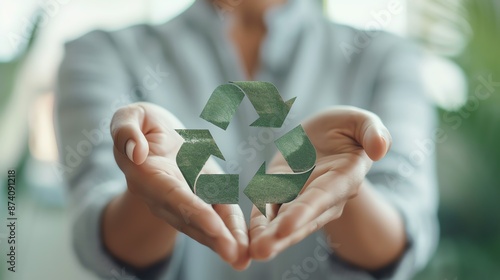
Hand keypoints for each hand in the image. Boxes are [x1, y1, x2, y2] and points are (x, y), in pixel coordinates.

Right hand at [110, 102, 249, 269]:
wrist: (152, 134)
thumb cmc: (141, 123)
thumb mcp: (129, 116)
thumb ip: (126, 131)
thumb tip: (135, 153)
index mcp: (148, 174)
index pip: (172, 195)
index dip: (191, 210)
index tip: (212, 225)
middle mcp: (164, 195)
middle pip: (190, 218)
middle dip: (212, 237)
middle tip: (234, 255)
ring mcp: (184, 199)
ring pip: (204, 223)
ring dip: (223, 241)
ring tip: (242, 258)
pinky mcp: (202, 194)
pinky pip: (217, 211)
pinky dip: (231, 228)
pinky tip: (245, 244)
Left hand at [249, 106, 391, 259]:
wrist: (326, 133)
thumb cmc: (347, 127)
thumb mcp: (361, 121)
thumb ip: (372, 132)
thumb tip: (381, 149)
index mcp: (344, 177)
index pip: (323, 197)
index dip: (306, 212)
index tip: (287, 227)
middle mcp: (323, 195)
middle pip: (302, 218)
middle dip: (282, 235)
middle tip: (262, 251)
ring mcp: (301, 196)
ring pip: (284, 219)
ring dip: (268, 235)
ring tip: (253, 251)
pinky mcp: (282, 190)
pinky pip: (269, 208)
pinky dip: (259, 221)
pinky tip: (247, 237)